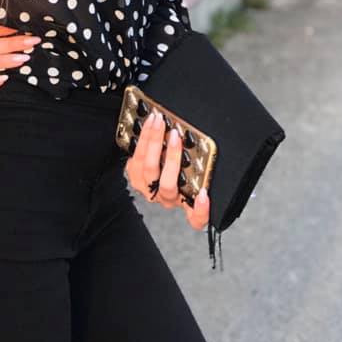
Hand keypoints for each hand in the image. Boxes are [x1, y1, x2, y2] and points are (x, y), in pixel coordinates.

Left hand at [124, 109, 209, 231]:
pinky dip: (142, 138)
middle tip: (175, 136)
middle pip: (168, 184)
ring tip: (158, 122)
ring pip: (148, 167)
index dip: (200, 210)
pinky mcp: (134, 175)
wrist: (151, 162)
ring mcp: (147, 188)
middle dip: (171, 157)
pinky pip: (134, 158)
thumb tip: (208, 144)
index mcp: (184, 201)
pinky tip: (148, 124)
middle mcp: (165, 197)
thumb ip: (199, 164)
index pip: (196, 218)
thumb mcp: (192, 169)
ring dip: (152, 141)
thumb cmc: (175, 165)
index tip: (204, 193)